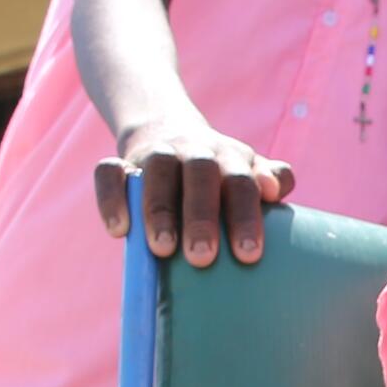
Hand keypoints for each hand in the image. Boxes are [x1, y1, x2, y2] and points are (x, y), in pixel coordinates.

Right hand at [95, 119, 296, 268]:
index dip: (246, 216)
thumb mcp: (247, 170)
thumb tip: (276, 190)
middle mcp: (194, 151)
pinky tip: (119, 230)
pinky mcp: (122, 161)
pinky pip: (110, 172)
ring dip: (159, 210)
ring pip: (157, 171)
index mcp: (229, 158)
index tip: (248, 254)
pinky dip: (112, 198)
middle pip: (200, 175)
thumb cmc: (217, 171)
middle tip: (202, 257)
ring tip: (162, 250)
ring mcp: (156, 154)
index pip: (242, 183)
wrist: (166, 129)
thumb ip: (272, 177)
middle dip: (202, 216)